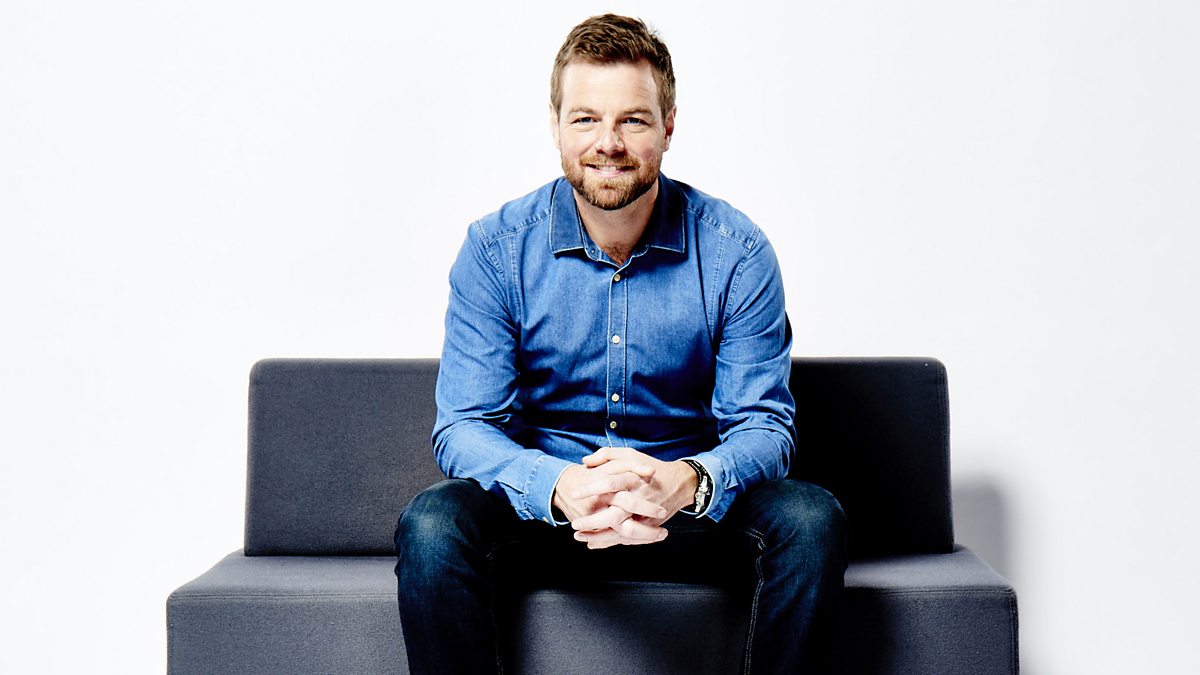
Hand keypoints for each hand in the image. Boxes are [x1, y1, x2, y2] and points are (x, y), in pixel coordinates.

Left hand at [569, 447, 697, 548]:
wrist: (678, 484)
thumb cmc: (650, 468)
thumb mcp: (630, 455)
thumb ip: (607, 455)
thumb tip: (585, 461)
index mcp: (632, 479)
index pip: (608, 483)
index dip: (590, 489)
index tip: (573, 493)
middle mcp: (638, 498)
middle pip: (614, 515)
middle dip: (593, 522)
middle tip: (575, 524)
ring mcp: (644, 515)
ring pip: (621, 531)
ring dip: (599, 537)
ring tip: (580, 537)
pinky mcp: (648, 526)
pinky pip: (628, 538)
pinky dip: (610, 543)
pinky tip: (593, 543)